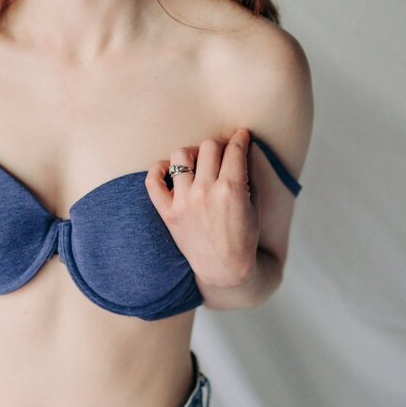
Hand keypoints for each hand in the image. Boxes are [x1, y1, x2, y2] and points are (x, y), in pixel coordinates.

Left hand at [145, 128, 260, 287]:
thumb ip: (247, 175)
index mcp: (231, 189)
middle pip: (209, 146)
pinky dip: (159, 170)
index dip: (240, 138)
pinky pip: (153, 180)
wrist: (224, 270)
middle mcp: (205, 192)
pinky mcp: (167, 212)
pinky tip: (169, 171)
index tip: (241, 136)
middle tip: (222, 154)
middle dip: (219, 146)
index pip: (234, 149)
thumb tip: (241, 148)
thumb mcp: (253, 205)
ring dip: (192, 155)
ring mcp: (183, 201)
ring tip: (198, 164)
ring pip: (181, 155)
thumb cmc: (243, 238)